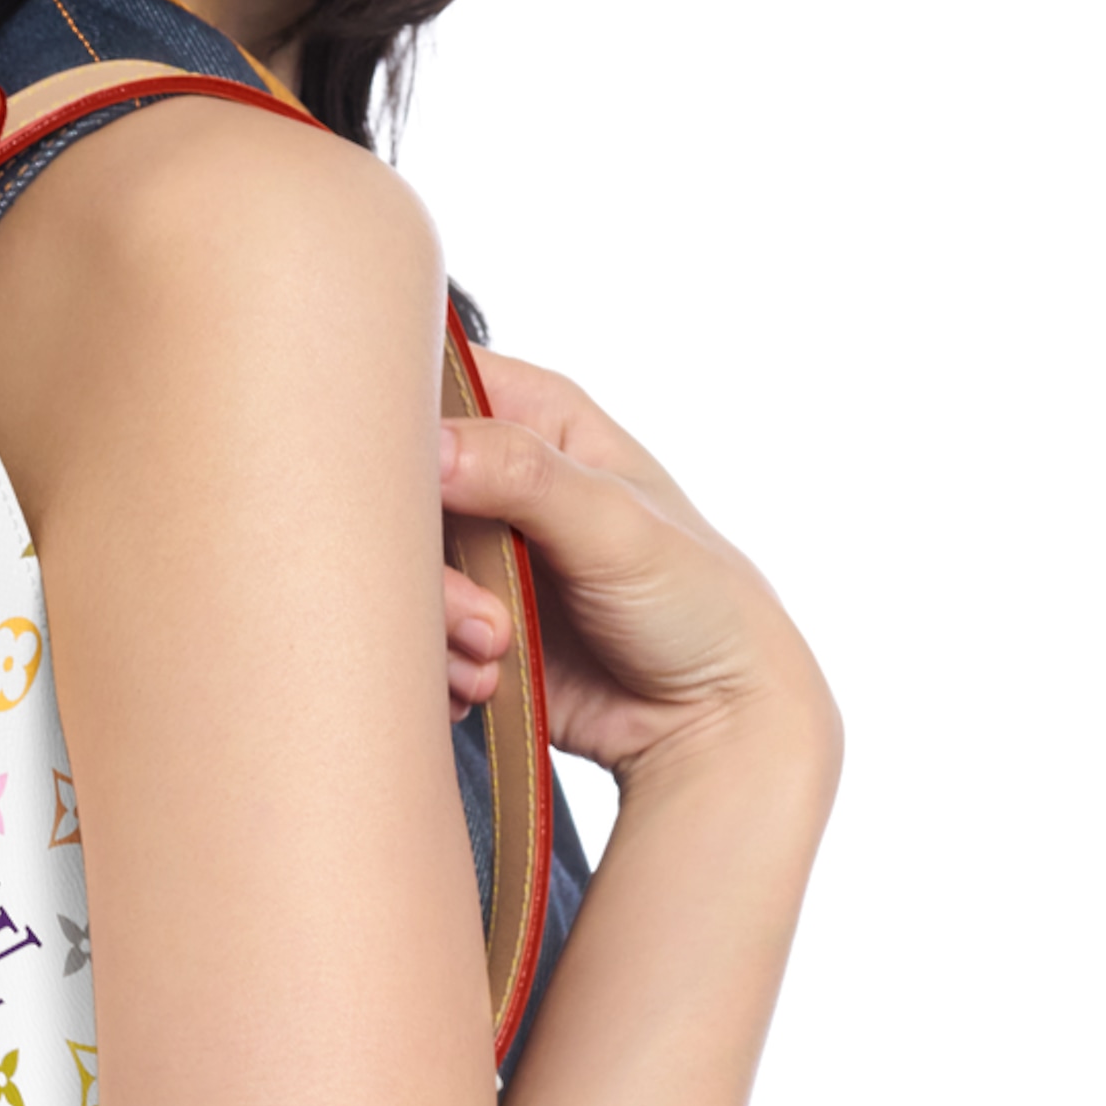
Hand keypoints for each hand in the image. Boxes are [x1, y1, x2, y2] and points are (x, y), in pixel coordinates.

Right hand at [434, 354, 837, 786]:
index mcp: (537, 420)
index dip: (402, 425)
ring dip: (434, 620)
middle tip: (475, 606)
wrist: (707, 720)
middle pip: (399, 487)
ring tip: (495, 649)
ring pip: (398, 568)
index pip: (435, 385)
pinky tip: (486, 680)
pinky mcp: (469, 621)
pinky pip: (412, 632)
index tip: (405, 483)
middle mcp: (499, 479)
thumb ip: (524, 475)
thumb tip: (434, 450)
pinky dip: (436, 663)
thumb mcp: (616, 525)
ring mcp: (481, 554)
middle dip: (419, 556)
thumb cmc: (696, 603)